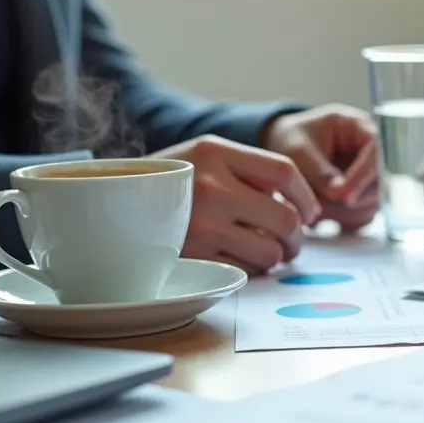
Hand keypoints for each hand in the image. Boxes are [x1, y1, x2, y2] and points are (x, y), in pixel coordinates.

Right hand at [153, 135, 320, 274]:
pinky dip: (253, 269)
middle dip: (297, 236)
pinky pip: (245, 270)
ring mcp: (200, 224)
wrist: (113, 201)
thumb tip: (300, 205)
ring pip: (269, 251)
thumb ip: (249, 170)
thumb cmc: (171, 181)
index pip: (284, 172)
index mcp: (215, 152)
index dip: (306, 197)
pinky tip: (244, 259)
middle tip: (294, 241)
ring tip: (269, 251)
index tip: (310, 212)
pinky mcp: (191, 256)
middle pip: (284, 218)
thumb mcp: (204, 156)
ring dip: (276, 256)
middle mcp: (210, 186)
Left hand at [262, 104, 379, 231]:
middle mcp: (372, 153)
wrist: (284, 148)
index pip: (377, 151)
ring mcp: (370, 177)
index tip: (343, 196)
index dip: (363, 175)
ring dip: (341, 212)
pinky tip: (319, 215)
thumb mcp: (298, 150)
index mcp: (360, 128)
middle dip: (347, 199)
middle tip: (315, 203)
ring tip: (311, 206)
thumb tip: (339, 195)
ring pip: (371, 204)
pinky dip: (341, 221)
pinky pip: (362, 217)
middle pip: (378, 183)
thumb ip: (319, 171)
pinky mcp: (363, 198)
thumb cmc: (291, 140)